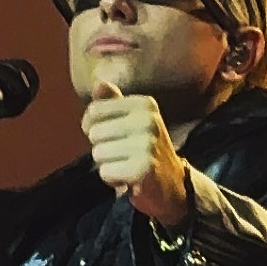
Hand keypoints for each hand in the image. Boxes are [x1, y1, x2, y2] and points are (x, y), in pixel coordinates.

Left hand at [81, 81, 191, 228]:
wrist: (172, 184)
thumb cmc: (144, 150)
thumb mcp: (131, 120)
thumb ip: (112, 101)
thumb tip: (98, 81)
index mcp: (145, 104)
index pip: (94, 110)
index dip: (94, 127)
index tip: (112, 136)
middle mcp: (148, 120)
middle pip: (94, 133)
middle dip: (102, 148)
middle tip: (124, 154)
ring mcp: (147, 144)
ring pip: (98, 153)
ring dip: (107, 165)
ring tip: (127, 165)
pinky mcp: (143, 168)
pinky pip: (105, 172)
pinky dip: (112, 179)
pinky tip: (129, 178)